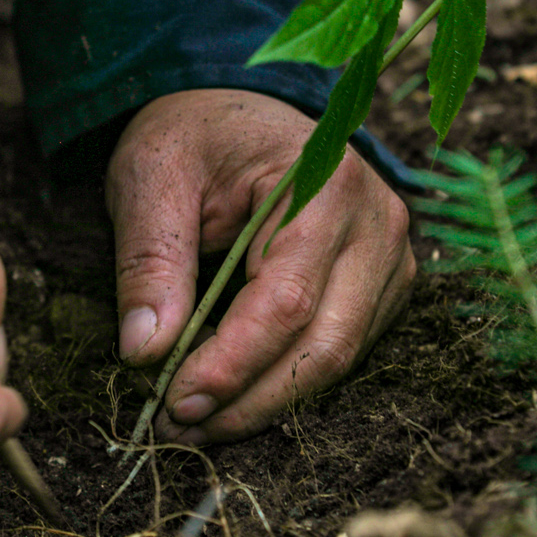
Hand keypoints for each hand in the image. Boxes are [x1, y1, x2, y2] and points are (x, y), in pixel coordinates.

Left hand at [106, 89, 414, 445]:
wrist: (235, 109)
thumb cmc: (194, 136)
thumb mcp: (151, 178)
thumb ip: (149, 262)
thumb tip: (144, 353)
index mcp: (325, 183)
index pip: (285, 301)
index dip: (233, 364)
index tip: (176, 402)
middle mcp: (377, 221)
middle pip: (326, 344)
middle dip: (252, 400)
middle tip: (180, 427)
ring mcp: (391, 255)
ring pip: (341, 358)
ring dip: (270, 401)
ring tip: (199, 418)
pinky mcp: (385, 282)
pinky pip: (345, 349)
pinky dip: (290, 380)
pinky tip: (236, 392)